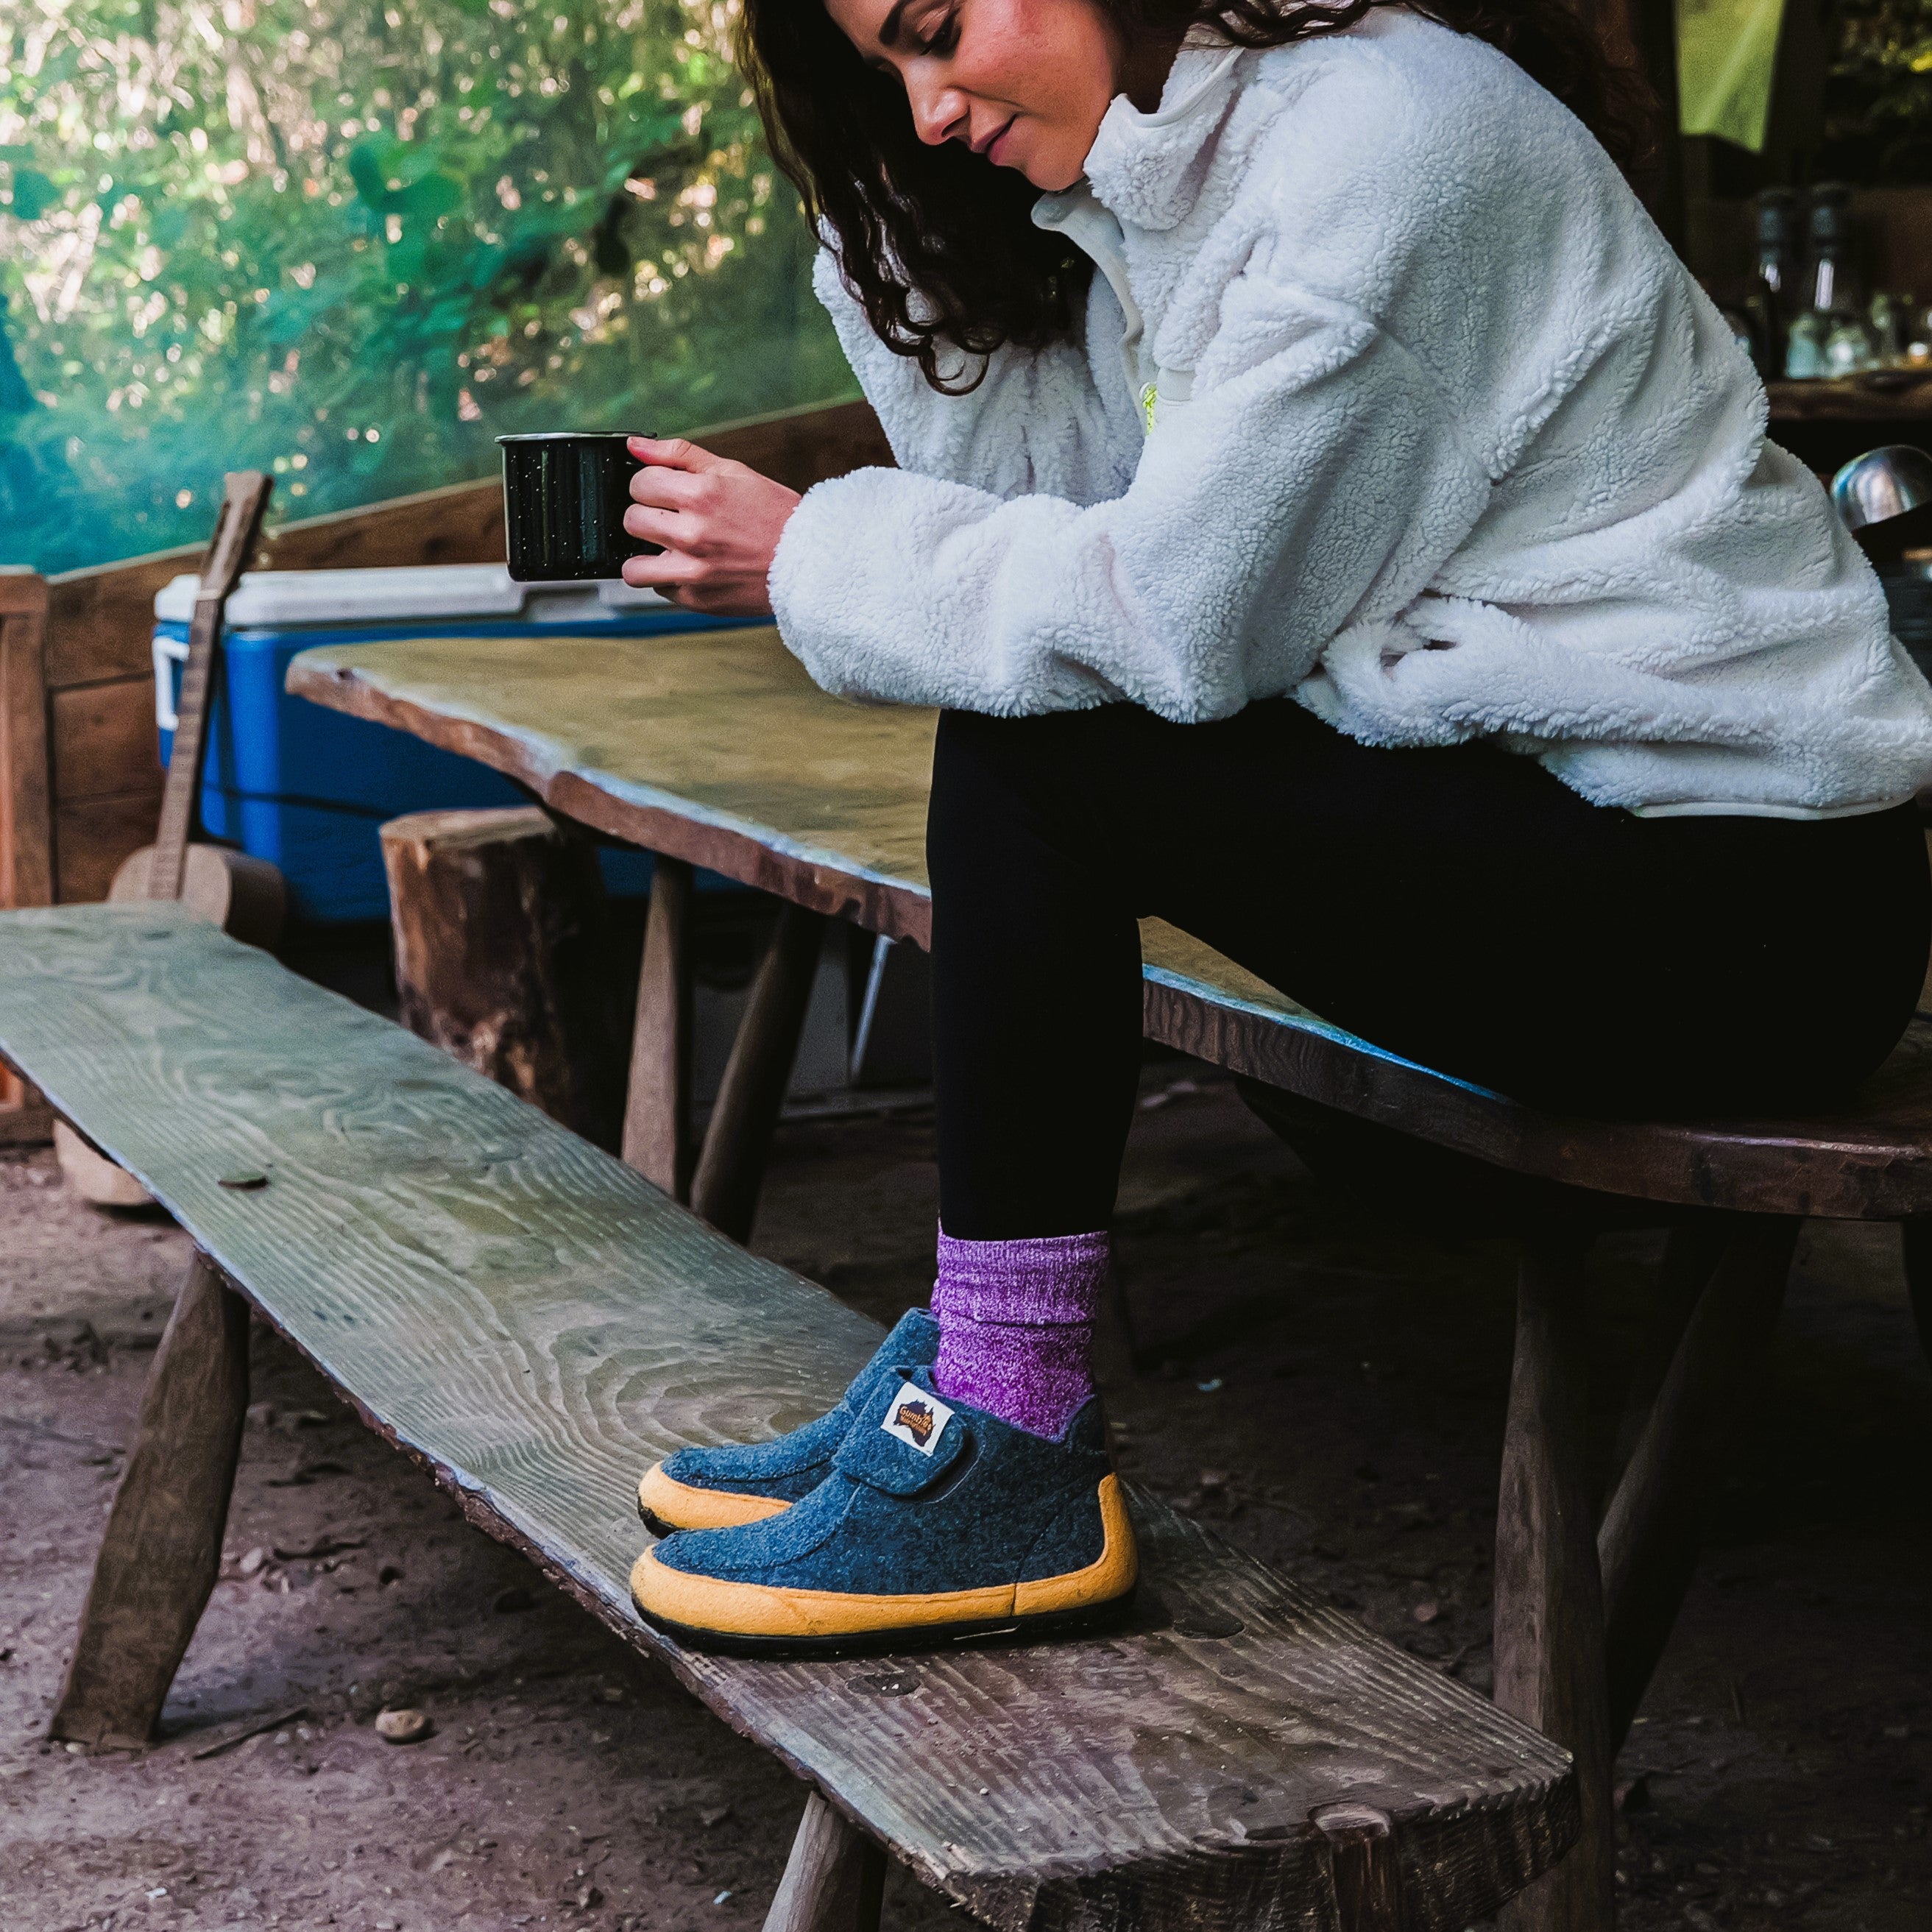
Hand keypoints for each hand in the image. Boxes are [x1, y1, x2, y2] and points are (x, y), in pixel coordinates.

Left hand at [620, 436, 800, 615]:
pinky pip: (659, 589)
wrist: (808, 562)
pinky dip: (668, 578)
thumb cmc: (773, 515)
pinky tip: (691, 567)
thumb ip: (679, 455)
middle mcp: (693, 534)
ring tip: (666, 549)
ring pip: (632, 567)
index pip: (640, 483)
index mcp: (701, 495)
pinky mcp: (697, 599)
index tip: (664, 492)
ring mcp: (693, 571)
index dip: (650, 485)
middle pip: (632, 520)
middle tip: (669, 519)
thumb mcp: (732, 472)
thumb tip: (635, 446)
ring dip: (644, 556)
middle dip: (647, 516)